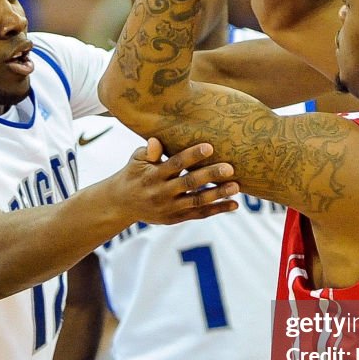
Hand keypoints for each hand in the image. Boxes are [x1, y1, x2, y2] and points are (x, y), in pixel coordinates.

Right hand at [109, 138, 238, 224]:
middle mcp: (162, 193)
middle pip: (189, 183)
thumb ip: (149, 151)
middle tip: (230, 168)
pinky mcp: (176, 218)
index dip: (191, 156)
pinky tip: (234, 204)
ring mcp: (170, 208)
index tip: (209, 147)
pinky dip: (217, 210)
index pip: (174, 164)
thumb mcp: (136, 161)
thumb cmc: (134, 174)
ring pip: (197, 201)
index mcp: (153, 175)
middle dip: (210, 175)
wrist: (121, 204)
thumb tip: (156, 140)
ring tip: (236, 187)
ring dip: (218, 194)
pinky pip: (199, 214)